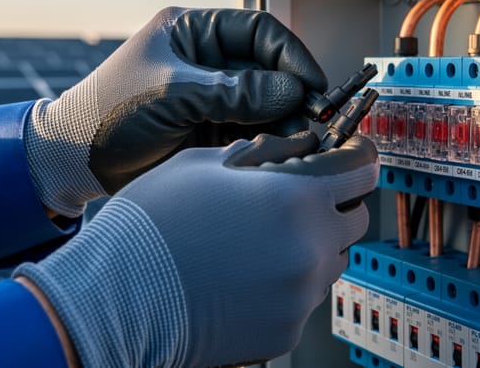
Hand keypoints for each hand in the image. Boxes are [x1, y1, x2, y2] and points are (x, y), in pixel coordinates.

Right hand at [14, 132, 377, 366]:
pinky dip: (288, 283)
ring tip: (261, 240)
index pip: (363, 171)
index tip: (350, 159)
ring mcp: (301, 295)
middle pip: (355, 219)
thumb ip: (263, 153)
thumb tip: (298, 147)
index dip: (357, 159)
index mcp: (298, 198)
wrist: (116, 298)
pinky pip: (304, 298)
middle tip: (295, 199)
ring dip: (312, 245)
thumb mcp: (205, 163)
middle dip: (334, 204)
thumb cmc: (154, 224)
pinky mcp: (286, 331)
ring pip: (332, 260)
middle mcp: (312, 248)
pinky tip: (246, 274)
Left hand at [24, 7, 327, 216]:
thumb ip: (235, 92)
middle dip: (294, 94)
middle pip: (269, 70)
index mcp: (193, 32)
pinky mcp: (211, 131)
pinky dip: (269, 143)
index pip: (259, 32)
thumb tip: (292, 91)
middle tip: (316, 121)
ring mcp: (211, 97)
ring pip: (266, 105)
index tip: (313, 85)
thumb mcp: (172, 94)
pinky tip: (281, 155)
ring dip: (286, 123)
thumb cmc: (105, 114)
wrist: (72, 163)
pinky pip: (252, 132)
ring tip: (301, 143)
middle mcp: (207, 61)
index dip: (291, 56)